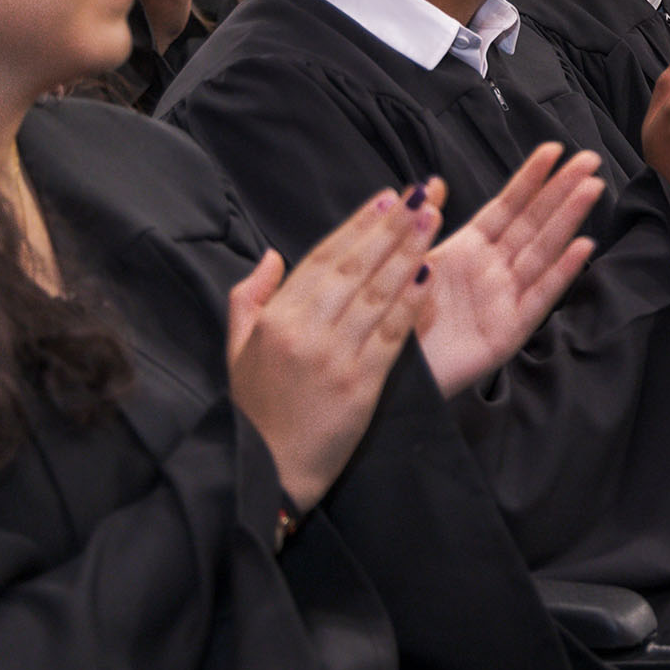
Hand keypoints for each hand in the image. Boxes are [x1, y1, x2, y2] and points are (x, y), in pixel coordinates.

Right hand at [226, 186, 438, 511]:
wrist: (267, 474)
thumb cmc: (255, 411)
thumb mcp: (236, 350)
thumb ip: (249, 298)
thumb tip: (272, 255)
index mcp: (275, 319)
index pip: (322, 259)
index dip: (357, 225)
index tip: (386, 196)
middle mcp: (305, 331)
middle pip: (355, 267)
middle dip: (390, 227)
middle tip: (420, 194)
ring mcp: (334, 357)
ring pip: (377, 293)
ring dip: (408, 252)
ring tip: (433, 218)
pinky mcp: (361, 385)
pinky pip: (392, 334)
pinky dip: (413, 302)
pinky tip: (431, 274)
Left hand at [415, 146, 603, 396]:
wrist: (384, 371)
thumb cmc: (391, 316)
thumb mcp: (404, 261)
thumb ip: (422, 223)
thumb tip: (431, 182)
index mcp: (468, 250)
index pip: (507, 206)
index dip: (530, 178)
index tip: (553, 149)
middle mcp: (492, 270)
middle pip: (533, 223)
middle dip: (561, 191)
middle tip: (589, 160)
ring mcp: (503, 300)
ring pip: (542, 252)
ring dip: (568, 220)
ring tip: (592, 189)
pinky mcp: (507, 333)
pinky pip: (538, 298)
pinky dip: (562, 273)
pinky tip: (583, 247)